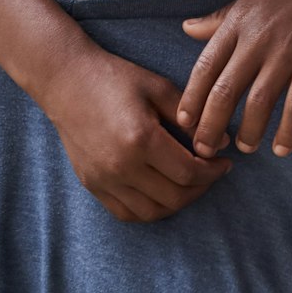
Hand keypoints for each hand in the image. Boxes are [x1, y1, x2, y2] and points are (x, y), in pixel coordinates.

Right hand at [39, 46, 231, 222]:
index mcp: (141, 139)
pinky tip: (162, 192)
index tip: (224, 163)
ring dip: (177, 203)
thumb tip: (224, 143)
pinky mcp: (91, 185)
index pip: (189, 172)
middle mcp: (120, 166)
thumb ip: (192, 117)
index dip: (214, 172)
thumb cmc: (116, 78)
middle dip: (201, 188)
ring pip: (151, 212)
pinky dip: (149, 210)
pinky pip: (126, 213)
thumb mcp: (159, 88)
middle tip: (211, 173)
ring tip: (190, 184)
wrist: (66, 81)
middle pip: (174, 197)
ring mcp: (103, 179)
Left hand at [178, 0, 291, 158]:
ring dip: (248, 132)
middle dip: (211, 127)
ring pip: (259, 103)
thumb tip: (185, 29)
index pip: (204, 68)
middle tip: (206, 150)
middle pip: (225, 92)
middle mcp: (258, 40)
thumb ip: (219, 19)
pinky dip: (288, 131)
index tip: (184, 123)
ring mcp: (287, 52)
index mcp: (238, 24)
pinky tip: (281, 149)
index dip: (192, 99)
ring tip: (244, 148)